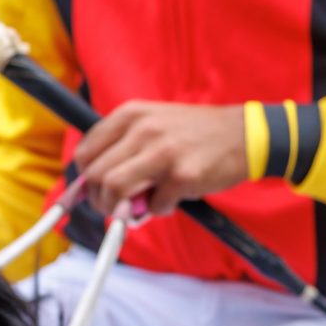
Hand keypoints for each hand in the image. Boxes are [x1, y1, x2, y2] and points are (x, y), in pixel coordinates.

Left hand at [77, 101, 249, 214]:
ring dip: (120, 209)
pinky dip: (159, 210)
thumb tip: (90, 187)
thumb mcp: (152, 124)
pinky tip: (172, 200)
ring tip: (137, 209)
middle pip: (95, 175)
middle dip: (100, 200)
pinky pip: (153, 205)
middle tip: (114, 207)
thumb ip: (122, 148)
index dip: (83, 179)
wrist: (242, 135)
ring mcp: (162, 152)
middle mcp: (142, 130)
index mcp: (130, 114)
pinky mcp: (182, 175)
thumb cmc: (193, 134)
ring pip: (115, 190)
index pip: (85, 152)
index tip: (92, 192)